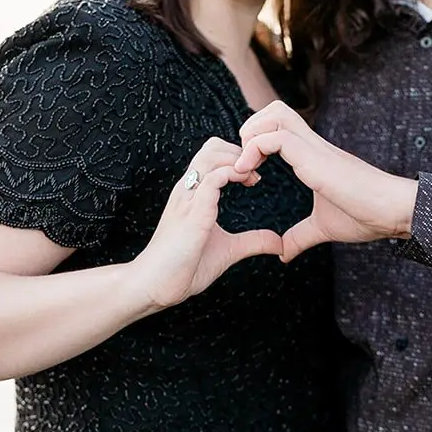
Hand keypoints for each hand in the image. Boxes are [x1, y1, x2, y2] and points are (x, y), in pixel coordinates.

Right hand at [124, 137, 281, 312]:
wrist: (154, 286)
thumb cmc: (182, 268)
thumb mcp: (228, 250)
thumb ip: (252, 242)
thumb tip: (278, 243)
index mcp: (194, 195)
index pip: (214, 155)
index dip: (239, 157)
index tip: (256, 174)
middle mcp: (189, 190)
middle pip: (212, 146)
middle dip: (242, 151)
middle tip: (259, 171)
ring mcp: (188, 198)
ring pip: (211, 155)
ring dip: (238, 159)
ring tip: (253, 177)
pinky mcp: (192, 211)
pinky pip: (211, 179)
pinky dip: (232, 173)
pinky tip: (246, 183)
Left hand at [236, 102, 417, 260]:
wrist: (394, 212)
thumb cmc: (366, 216)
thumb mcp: (323, 227)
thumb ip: (301, 236)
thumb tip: (283, 254)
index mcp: (314, 156)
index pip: (280, 126)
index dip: (257, 140)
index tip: (248, 170)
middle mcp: (313, 145)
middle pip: (276, 109)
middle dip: (252, 127)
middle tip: (244, 160)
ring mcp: (314, 148)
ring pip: (275, 113)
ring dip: (252, 134)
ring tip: (244, 164)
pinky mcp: (315, 157)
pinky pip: (276, 137)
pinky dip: (255, 149)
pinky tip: (249, 173)